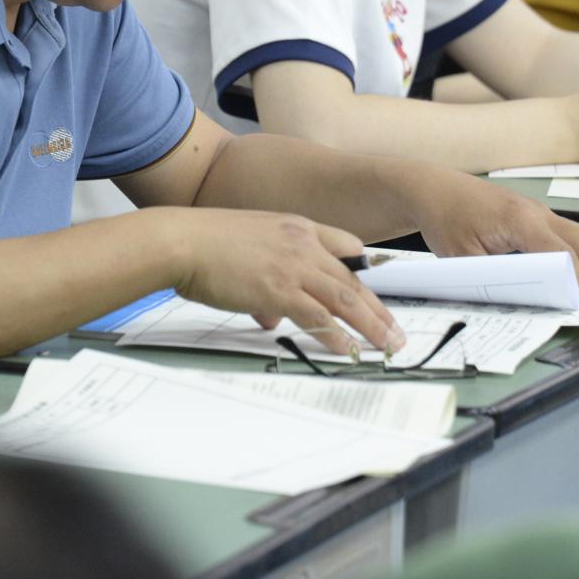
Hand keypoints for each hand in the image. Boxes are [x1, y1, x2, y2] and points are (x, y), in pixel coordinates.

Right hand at [169, 209, 404, 357]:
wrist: (183, 241)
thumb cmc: (206, 245)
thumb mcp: (248, 251)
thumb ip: (267, 281)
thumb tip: (273, 315)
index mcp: (297, 227)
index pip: (347, 247)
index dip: (367, 272)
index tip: (379, 293)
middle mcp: (302, 244)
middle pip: (354, 280)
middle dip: (379, 309)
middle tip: (396, 332)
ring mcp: (293, 266)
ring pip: (346, 299)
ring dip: (371, 326)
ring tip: (387, 346)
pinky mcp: (279, 290)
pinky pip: (319, 317)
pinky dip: (339, 337)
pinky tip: (350, 350)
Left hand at [409, 172, 578, 306]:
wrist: (432, 187)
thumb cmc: (445, 216)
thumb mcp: (462, 256)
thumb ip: (495, 277)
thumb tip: (525, 298)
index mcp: (519, 220)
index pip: (560, 254)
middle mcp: (536, 213)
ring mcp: (538, 213)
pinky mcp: (534, 218)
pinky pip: (570, 236)